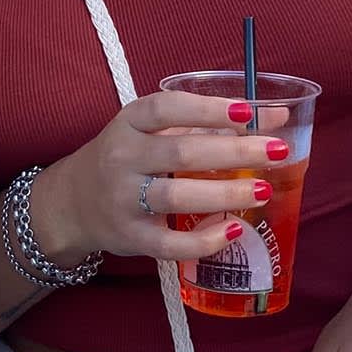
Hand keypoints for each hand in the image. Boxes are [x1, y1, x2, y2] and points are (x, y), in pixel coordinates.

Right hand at [28, 91, 287, 263]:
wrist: (73, 203)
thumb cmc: (129, 158)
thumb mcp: (151, 130)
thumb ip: (206, 123)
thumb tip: (277, 116)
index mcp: (129, 122)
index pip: (167, 108)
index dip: (208, 109)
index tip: (248, 110)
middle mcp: (123, 157)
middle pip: (181, 153)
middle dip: (233, 151)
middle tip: (276, 150)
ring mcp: (124, 199)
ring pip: (177, 197)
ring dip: (225, 194)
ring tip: (263, 189)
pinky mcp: (131, 237)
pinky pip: (169, 243)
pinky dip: (203, 240)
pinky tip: (232, 230)